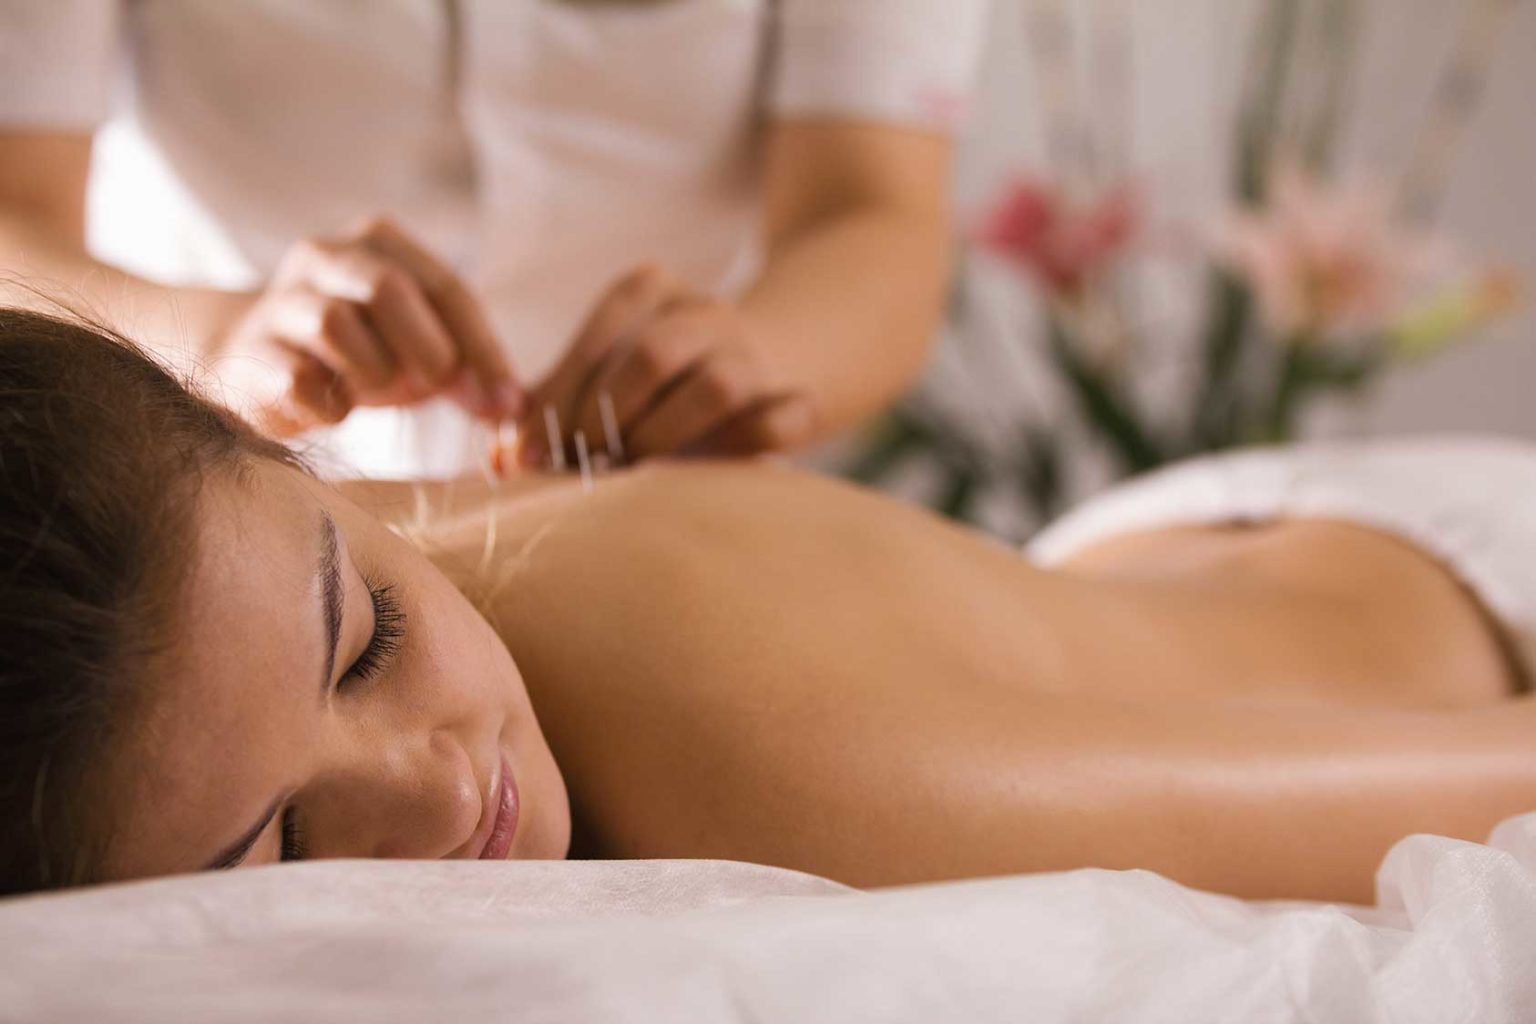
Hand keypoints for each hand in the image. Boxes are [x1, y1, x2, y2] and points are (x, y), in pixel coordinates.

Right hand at [215, 217, 522, 435]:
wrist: (257, 362)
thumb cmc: (359, 351)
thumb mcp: (419, 346)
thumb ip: (466, 368)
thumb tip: (510, 406)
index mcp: (378, 242)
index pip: (447, 287)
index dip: (483, 349)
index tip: (506, 401)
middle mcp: (324, 255)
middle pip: (387, 288)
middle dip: (426, 349)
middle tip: (432, 387)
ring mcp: (280, 300)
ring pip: (336, 325)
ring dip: (372, 373)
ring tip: (370, 387)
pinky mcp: (251, 353)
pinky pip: (299, 380)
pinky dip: (330, 405)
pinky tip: (333, 406)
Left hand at [520, 265, 815, 466]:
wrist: (774, 365)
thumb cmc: (663, 384)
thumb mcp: (608, 374)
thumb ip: (555, 403)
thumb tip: (501, 456)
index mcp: (651, 291)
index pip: (599, 340)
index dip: (558, 402)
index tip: (527, 457)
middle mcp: (707, 311)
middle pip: (653, 357)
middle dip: (608, 420)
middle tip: (581, 467)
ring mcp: (758, 353)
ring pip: (716, 385)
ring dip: (666, 437)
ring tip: (634, 472)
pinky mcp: (801, 398)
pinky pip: (784, 419)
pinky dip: (757, 443)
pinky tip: (720, 476)